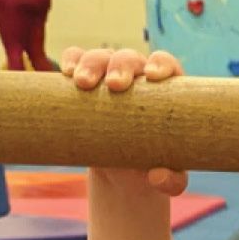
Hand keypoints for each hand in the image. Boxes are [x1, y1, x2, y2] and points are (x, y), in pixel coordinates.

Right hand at [59, 47, 188, 195]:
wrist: (124, 175)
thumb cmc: (154, 170)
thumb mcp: (170, 182)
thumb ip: (172, 182)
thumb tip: (157, 177)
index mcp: (166, 92)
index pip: (168, 66)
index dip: (162, 64)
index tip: (152, 76)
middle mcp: (139, 78)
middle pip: (130, 59)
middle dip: (121, 66)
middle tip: (113, 86)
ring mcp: (110, 76)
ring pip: (102, 57)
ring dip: (91, 64)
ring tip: (82, 83)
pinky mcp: (87, 83)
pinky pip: (76, 60)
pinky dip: (71, 59)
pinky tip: (66, 72)